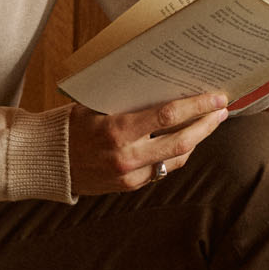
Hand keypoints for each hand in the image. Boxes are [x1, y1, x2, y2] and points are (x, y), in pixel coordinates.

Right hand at [67, 92, 229, 196]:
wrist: (46, 161)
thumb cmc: (69, 125)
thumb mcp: (93, 105)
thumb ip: (126, 100)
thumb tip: (163, 83)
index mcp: (117, 131)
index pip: (167, 116)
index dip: (196, 106)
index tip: (216, 97)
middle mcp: (127, 157)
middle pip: (181, 141)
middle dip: (206, 124)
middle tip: (222, 110)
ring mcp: (130, 176)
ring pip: (176, 159)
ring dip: (196, 140)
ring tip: (208, 124)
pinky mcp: (129, 186)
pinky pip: (162, 170)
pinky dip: (176, 154)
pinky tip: (185, 141)